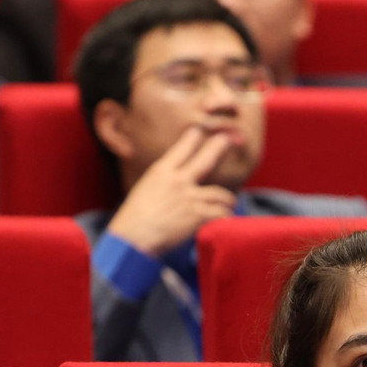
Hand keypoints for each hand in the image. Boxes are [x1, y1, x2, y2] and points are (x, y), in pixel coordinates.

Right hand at [105, 126, 239, 256]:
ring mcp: (190, 197)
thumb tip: (174, 181)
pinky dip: (226, 217)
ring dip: (228, 200)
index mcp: (162, 171)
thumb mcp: (145, 189)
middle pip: (206, 158)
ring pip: (221, 193)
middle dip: (221, 146)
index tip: (202, 128)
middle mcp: (178, 180)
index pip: (182, 147)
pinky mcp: (198, 215)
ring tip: (230, 203)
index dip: (194, 136)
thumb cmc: (134, 218)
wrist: (132, 238)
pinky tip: (227, 220)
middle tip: (234, 138)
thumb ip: (163, 182)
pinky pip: (221, 213)